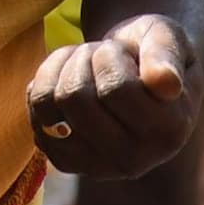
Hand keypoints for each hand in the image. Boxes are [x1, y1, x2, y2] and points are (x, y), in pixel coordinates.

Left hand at [29, 13, 201, 177]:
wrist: (134, 75)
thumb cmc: (152, 51)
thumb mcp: (167, 37)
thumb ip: (167, 56)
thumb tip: (165, 83)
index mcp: (169, 132)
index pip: (116, 88)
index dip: (111, 55)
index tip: (126, 50)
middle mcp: (135, 160)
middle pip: (75, 97)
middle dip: (83, 60)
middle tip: (102, 54)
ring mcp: (97, 167)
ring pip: (48, 103)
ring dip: (61, 69)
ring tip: (86, 64)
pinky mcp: (67, 162)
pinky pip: (34, 114)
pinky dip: (43, 84)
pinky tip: (68, 81)